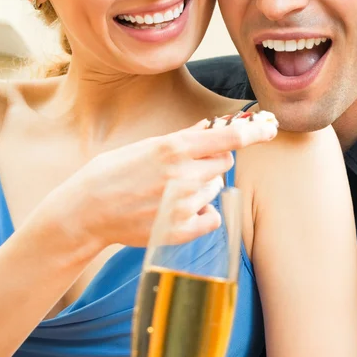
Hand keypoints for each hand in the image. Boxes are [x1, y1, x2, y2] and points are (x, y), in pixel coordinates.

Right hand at [50, 116, 277, 249]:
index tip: (270, 128)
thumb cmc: (114, 172)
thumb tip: (210, 126)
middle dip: (213, 160)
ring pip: (216, 188)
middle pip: (225, 162)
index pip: (229, 137)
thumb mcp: (146, 146)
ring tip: (171, 191)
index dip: (254, 131)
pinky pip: (213, 216)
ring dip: (203, 186)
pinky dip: (203, 213)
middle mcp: (183, 175)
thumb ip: (183, 138)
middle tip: (187, 165)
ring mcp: (183, 205)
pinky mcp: (180, 230)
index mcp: (174, 148)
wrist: (87, 211)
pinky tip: (180, 211)